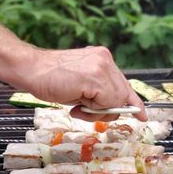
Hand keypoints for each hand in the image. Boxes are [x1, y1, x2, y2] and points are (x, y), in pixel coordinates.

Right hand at [15, 46, 146, 121]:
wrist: (30, 70)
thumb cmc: (51, 79)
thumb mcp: (82, 87)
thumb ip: (100, 94)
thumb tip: (114, 109)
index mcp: (103, 59)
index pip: (124, 85)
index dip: (133, 102)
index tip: (141, 114)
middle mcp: (106, 60)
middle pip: (122, 96)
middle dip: (106, 110)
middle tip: (85, 109)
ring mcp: (102, 66)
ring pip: (115, 101)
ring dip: (96, 109)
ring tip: (78, 103)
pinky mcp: (95, 76)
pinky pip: (106, 102)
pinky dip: (92, 108)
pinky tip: (77, 101)